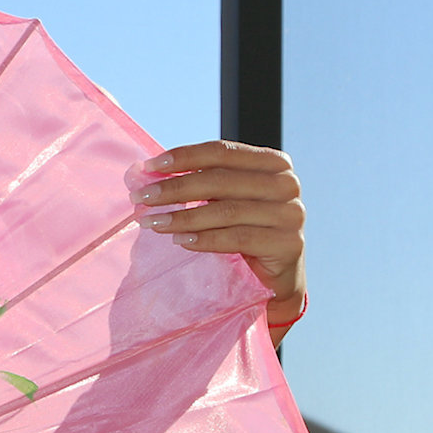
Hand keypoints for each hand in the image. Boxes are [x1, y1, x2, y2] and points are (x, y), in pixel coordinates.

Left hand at [132, 141, 306, 343]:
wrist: (273, 280)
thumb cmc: (241, 233)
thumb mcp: (223, 202)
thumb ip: (198, 183)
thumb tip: (144, 171)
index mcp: (272, 163)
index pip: (223, 152)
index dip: (185, 156)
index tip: (150, 165)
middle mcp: (286, 184)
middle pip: (221, 180)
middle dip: (175, 188)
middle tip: (141, 199)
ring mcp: (291, 214)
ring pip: (227, 210)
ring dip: (183, 216)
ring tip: (152, 222)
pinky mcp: (289, 244)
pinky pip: (239, 238)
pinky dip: (205, 239)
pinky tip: (180, 241)